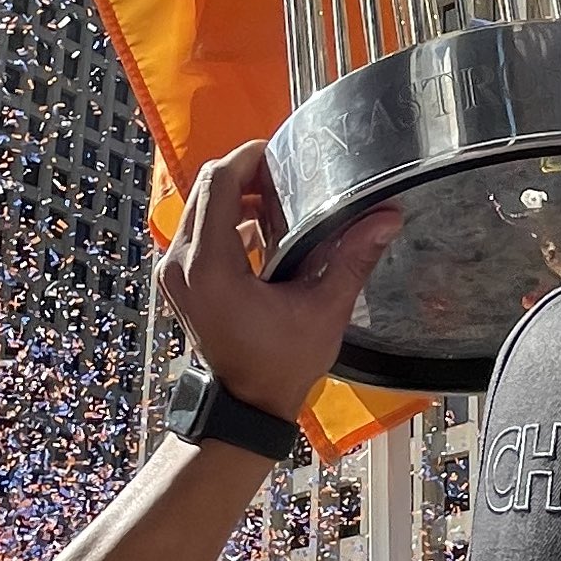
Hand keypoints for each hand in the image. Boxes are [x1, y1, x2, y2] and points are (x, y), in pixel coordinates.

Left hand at [157, 145, 400, 426]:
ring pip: (198, 207)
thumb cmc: (278, 365)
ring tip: (275, 203)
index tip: (277, 154)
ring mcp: (174, 273)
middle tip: (282, 177)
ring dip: (234, 196)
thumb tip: (385, 218)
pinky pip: (195, 231)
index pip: (219, 183)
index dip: (248, 159)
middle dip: (243, 174)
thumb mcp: (323, 309)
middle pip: (205, 189)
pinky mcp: (177, 281)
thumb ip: (351, 258)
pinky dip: (224, 220)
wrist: (246, 406)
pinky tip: (260, 233)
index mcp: (211, 266)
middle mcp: (182, 264)